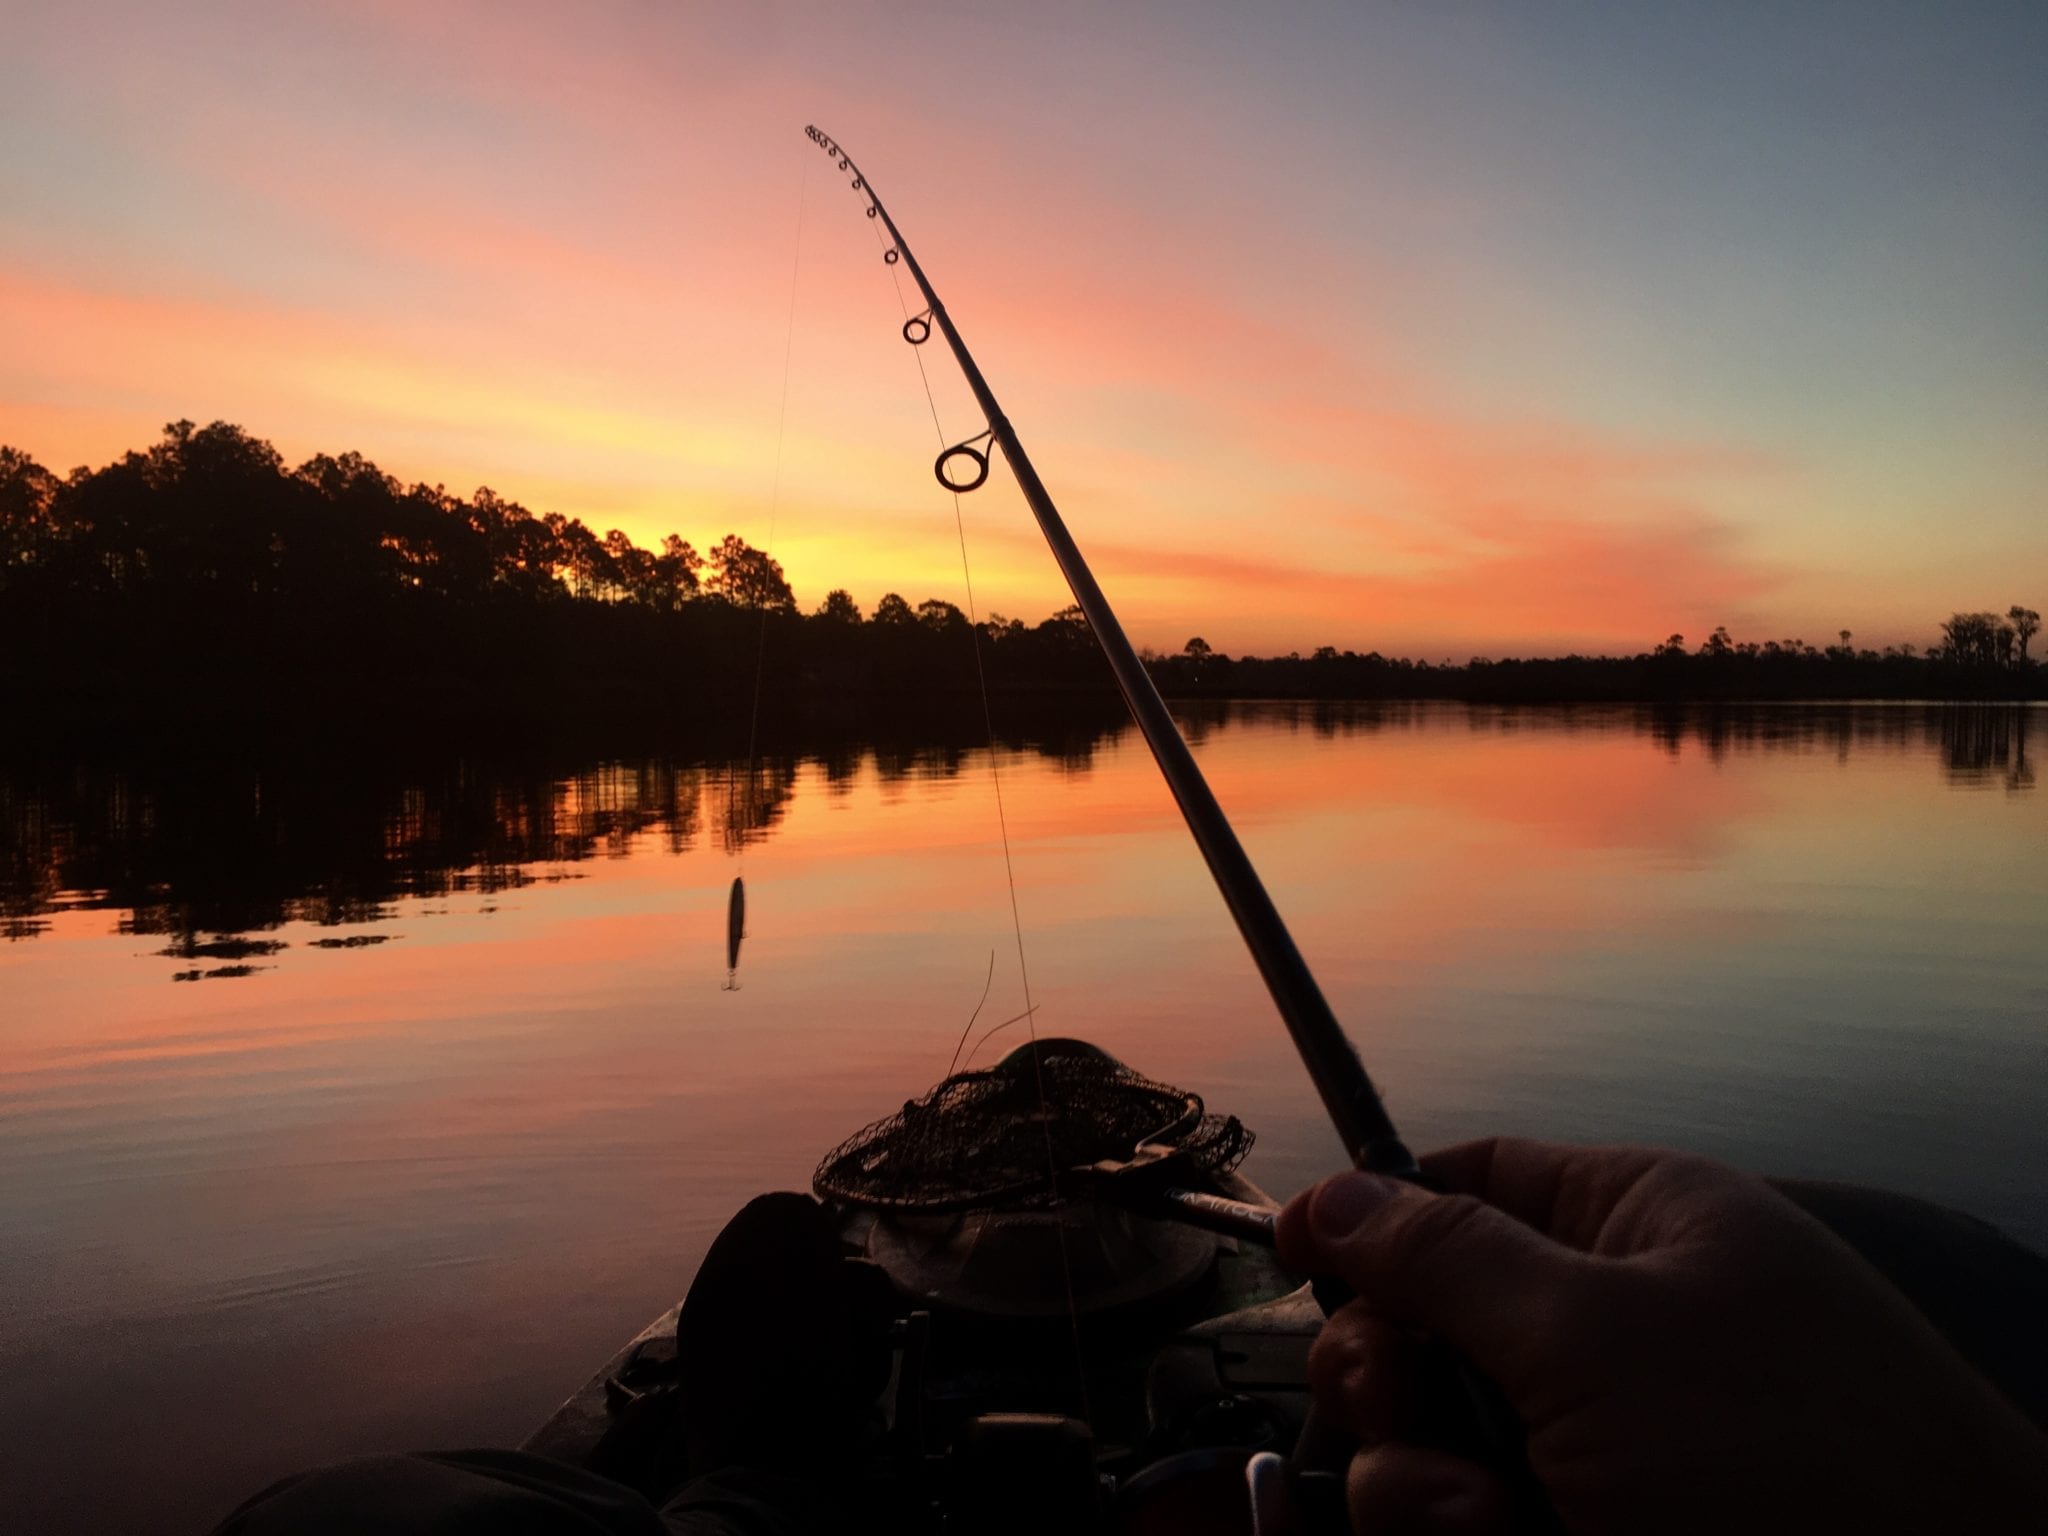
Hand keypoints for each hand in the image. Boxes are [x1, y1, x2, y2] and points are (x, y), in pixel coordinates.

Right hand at [1275, 1139, 2047, 1533]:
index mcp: (1632, 1226)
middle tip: (1402, 1404)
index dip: (1369, 1215)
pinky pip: (1470, 1520)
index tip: (1292, 1257)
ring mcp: (1605, 1445)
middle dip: (1387, 1370)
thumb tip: (1339, 1194)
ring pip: (1432, 1441)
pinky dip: (1459, 1535)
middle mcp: (1611, 1330)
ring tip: (1488, 1519)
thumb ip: (1447, 1257)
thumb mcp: (1599, 1333)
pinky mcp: (1592, 1531)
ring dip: (1420, 1482)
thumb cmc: (1809, 1461)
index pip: (1464, 1184)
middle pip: (1423, 1321)